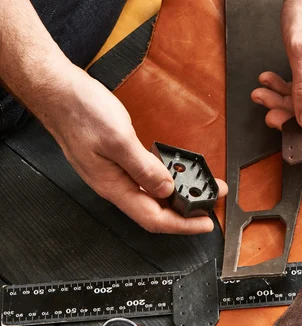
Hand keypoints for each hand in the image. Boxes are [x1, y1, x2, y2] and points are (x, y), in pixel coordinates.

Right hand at [41, 65, 226, 233]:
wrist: (56, 91)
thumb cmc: (80, 112)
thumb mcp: (118, 139)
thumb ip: (144, 168)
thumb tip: (166, 189)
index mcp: (114, 186)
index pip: (153, 218)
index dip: (182, 225)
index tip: (205, 224)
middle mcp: (115, 185)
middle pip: (155, 210)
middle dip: (186, 211)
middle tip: (211, 202)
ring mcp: (116, 173)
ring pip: (152, 195)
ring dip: (178, 194)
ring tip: (201, 187)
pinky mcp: (118, 160)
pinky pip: (146, 179)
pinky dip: (166, 179)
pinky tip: (177, 174)